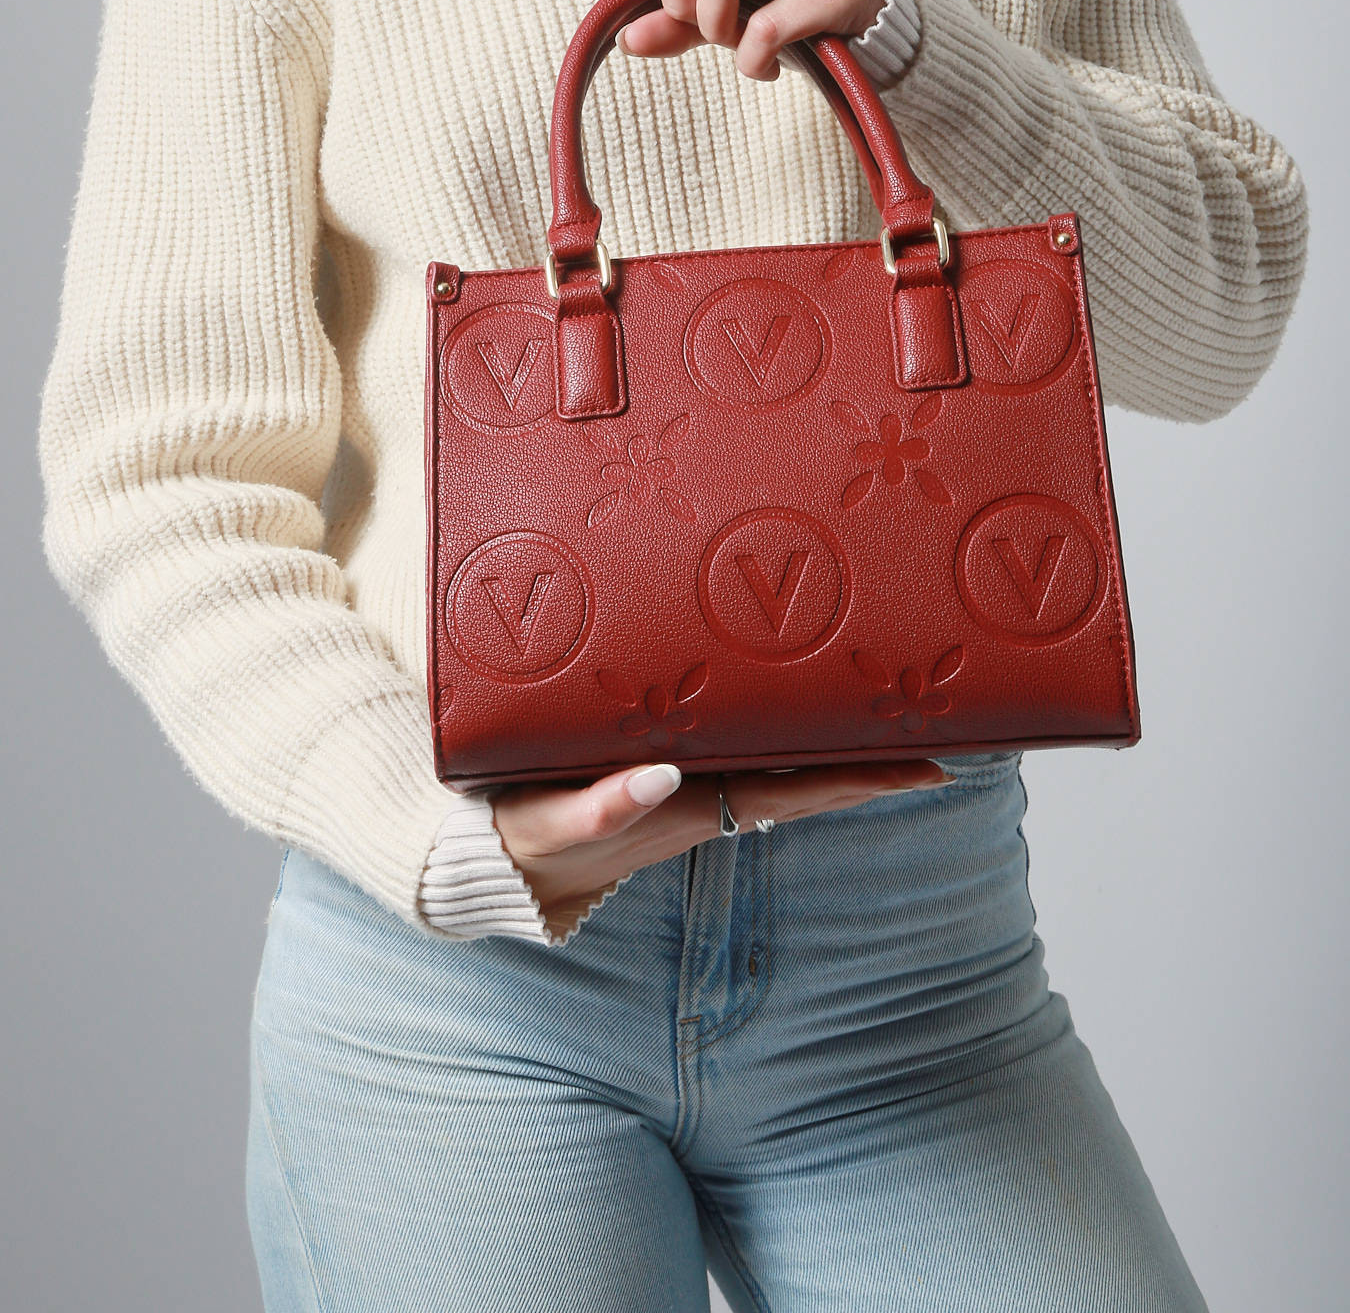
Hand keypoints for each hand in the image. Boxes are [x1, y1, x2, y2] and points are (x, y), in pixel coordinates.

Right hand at [490, 757, 952, 939]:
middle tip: (947, 733)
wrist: (502, 853)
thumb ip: (603, 802)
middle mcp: (710, 794)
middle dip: (877, 762)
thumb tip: (660, 776)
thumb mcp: (554, 820)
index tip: (932, 771)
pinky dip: (792, 735)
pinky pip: (751, 749)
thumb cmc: (529, 831)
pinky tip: (816, 710)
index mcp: (694, 805)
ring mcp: (698, 782)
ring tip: (899, 712)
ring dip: (840, 746)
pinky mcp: (676, 765)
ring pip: (787, 763)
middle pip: (812, 778)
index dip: (864, 782)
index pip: (798, 791)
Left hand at [581, 0, 886, 81]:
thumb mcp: (724, 5)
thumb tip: (625, 37)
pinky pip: (769, 25)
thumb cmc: (788, 2)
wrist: (873, 20)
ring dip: (715, 27)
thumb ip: (673, 17)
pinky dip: (752, 59)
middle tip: (703, 29)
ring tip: (739, 45)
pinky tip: (765, 67)